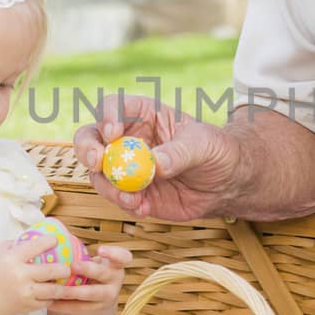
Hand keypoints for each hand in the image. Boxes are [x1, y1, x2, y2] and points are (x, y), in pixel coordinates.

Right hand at [0, 234, 80, 314]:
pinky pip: (47, 301)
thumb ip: (16, 244)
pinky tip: (54, 293)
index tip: (56, 241)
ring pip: (54, 289)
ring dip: (63, 285)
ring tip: (66, 280)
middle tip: (67, 267)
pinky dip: (52, 297)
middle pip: (52, 270)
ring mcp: (25, 292)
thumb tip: (36, 238)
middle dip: (64, 268)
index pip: (37, 246)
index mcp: (12, 258)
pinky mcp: (27, 306)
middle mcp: (20, 275)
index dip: (50, 241)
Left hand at [44, 244, 132, 314]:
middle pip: (105, 274)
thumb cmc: (92, 269)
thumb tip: (55, 235)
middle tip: (73, 265)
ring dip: (75, 291)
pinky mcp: (97, 308)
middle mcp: (116, 279)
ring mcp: (108, 295)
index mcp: (116, 264)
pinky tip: (51, 302)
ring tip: (59, 289)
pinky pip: (80, 307)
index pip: (123, 257)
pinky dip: (65, 305)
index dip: (114, 253)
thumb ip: (81, 252)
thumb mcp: (94, 259)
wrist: (98, 295)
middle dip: (89, 270)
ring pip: (92, 294)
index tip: (99, 249)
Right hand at [73, 92, 241, 220]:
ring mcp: (126, 166)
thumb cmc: (216, 151)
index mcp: (143, 114)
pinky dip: (125, 204)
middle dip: (88, 150)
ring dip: (109, 186)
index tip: (113, 133)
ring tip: (134, 198)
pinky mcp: (131, 192)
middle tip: (98, 163)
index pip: (114, 106)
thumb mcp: (204, 145)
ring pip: (99, 173)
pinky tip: (145, 208)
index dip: (107, 116)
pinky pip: (116, 197)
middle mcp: (128, 138)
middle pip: (91, 138)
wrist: (226, 184)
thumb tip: (156, 164)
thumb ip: (180, 153)